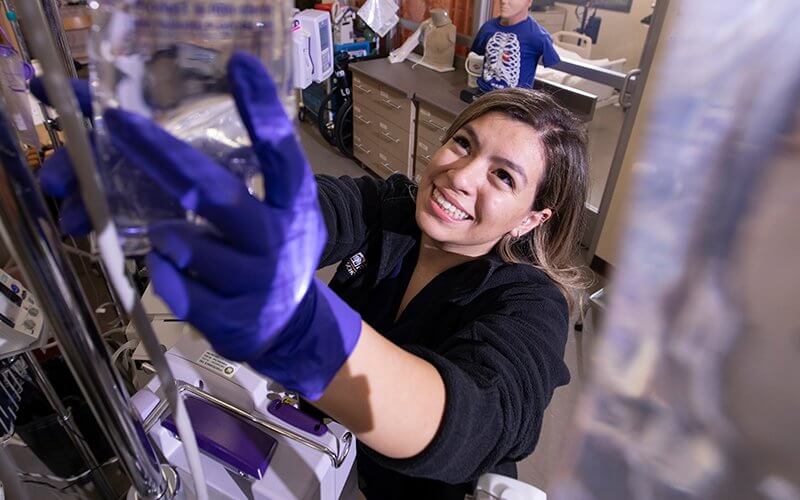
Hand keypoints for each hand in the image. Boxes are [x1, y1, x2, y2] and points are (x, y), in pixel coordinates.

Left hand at [33, 54, 361, 398]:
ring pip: (184, 244)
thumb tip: (207, 133)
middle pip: (213, 193)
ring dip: (168, 235)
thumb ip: (257, 179)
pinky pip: (174, 287)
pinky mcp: (231, 321)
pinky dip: (166, 273)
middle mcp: (278, 242)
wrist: (290, 327)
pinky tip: (178, 272)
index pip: (281, 153)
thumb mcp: (285, 212)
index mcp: (294, 206)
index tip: (240, 63)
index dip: (262, 110)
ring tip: (176, 237)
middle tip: (118, 121)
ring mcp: (256, 285)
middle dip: (159, 154)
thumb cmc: (275, 253)